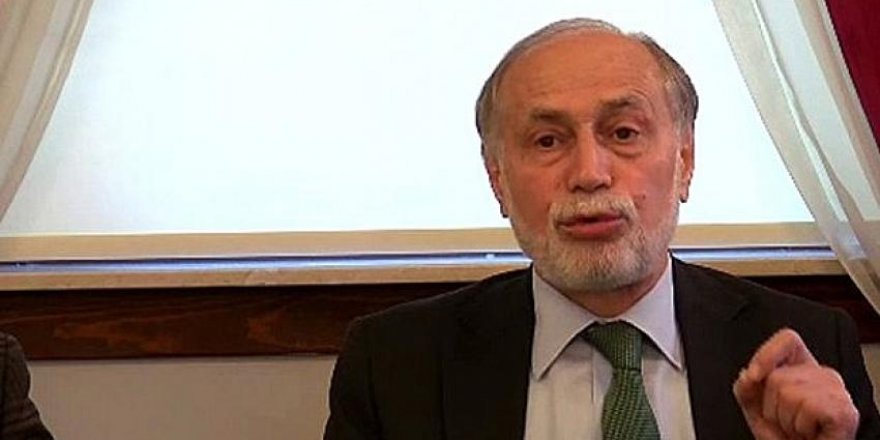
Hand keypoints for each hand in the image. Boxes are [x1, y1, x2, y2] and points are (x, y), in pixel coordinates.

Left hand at [732, 328, 858, 439]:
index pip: (787, 340)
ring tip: (798, 428)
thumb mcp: (757, 409)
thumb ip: (746, 388)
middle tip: (787, 421)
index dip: (767, 353)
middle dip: (771, 406)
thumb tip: (746, 375)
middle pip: (778, 375)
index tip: (753, 376)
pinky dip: (800, 426)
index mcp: (802, 368)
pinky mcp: (845, 411)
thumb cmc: (786, 437)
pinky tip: (810, 433)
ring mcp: (837, 391)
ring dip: (785, 420)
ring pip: (789, 393)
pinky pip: (808, 407)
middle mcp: (823, 374)